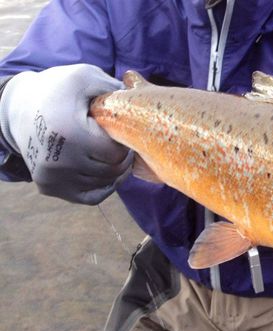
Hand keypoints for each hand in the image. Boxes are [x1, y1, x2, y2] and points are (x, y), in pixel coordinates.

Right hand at [0, 64, 131, 204]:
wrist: (18, 108)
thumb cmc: (57, 89)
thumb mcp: (84, 76)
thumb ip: (114, 87)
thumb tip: (139, 100)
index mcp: (70, 133)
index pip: (116, 152)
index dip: (124, 141)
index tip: (119, 130)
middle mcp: (59, 160)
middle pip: (112, 170)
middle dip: (121, 156)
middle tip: (118, 142)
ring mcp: (53, 177)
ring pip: (103, 183)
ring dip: (113, 169)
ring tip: (109, 151)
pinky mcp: (49, 187)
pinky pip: (91, 197)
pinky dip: (103, 185)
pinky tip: (104, 169)